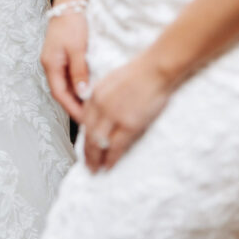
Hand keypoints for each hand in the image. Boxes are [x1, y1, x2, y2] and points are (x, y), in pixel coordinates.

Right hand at [40, 12, 88, 122]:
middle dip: (76, 106)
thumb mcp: (77, 49)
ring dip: (78, 96)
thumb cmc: (72, 22)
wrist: (70, 2)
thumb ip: (79, 72)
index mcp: (50, 64)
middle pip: (62, 92)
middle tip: (92, 118)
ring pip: (66, 84)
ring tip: (93, 107)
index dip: (72, 109)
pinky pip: (70, 75)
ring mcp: (56, 60)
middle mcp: (50, 64)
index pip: (60, 95)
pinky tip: (90, 88)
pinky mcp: (63, 55)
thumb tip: (82, 94)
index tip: (86, 120)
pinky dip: (79, 84)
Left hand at [83, 52, 171, 172]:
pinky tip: (109, 166)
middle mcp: (100, 106)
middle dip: (87, 151)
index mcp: (96, 93)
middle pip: (88, 133)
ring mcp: (113, 116)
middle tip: (88, 163)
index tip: (85, 144)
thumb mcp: (113, 80)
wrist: (155, 69)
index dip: (84, 135)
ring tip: (95, 169)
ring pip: (98, 143)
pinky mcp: (128, 125)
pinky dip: (111, 159)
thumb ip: (104, 96)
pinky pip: (116, 147)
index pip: (84, 120)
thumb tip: (102, 112)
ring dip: (96, 159)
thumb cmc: (140, 71)